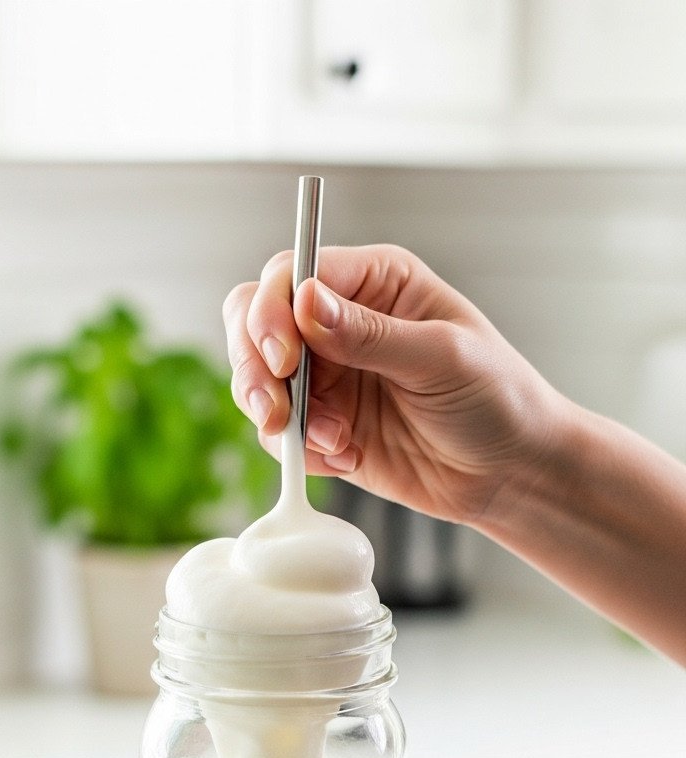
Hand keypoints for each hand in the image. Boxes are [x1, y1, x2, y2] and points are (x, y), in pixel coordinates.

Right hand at [222, 244, 567, 524]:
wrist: (512, 473)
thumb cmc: (498, 399)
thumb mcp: (441, 358)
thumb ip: (369, 335)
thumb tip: (304, 302)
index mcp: (375, 282)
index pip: (292, 274)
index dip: (272, 311)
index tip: (282, 358)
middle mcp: (342, 322)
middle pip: (257, 322)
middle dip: (255, 365)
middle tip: (274, 408)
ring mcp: (331, 377)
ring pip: (261, 381)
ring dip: (277, 415)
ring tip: (328, 441)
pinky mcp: (327, 427)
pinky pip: (283, 435)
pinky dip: (302, 452)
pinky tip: (346, 457)